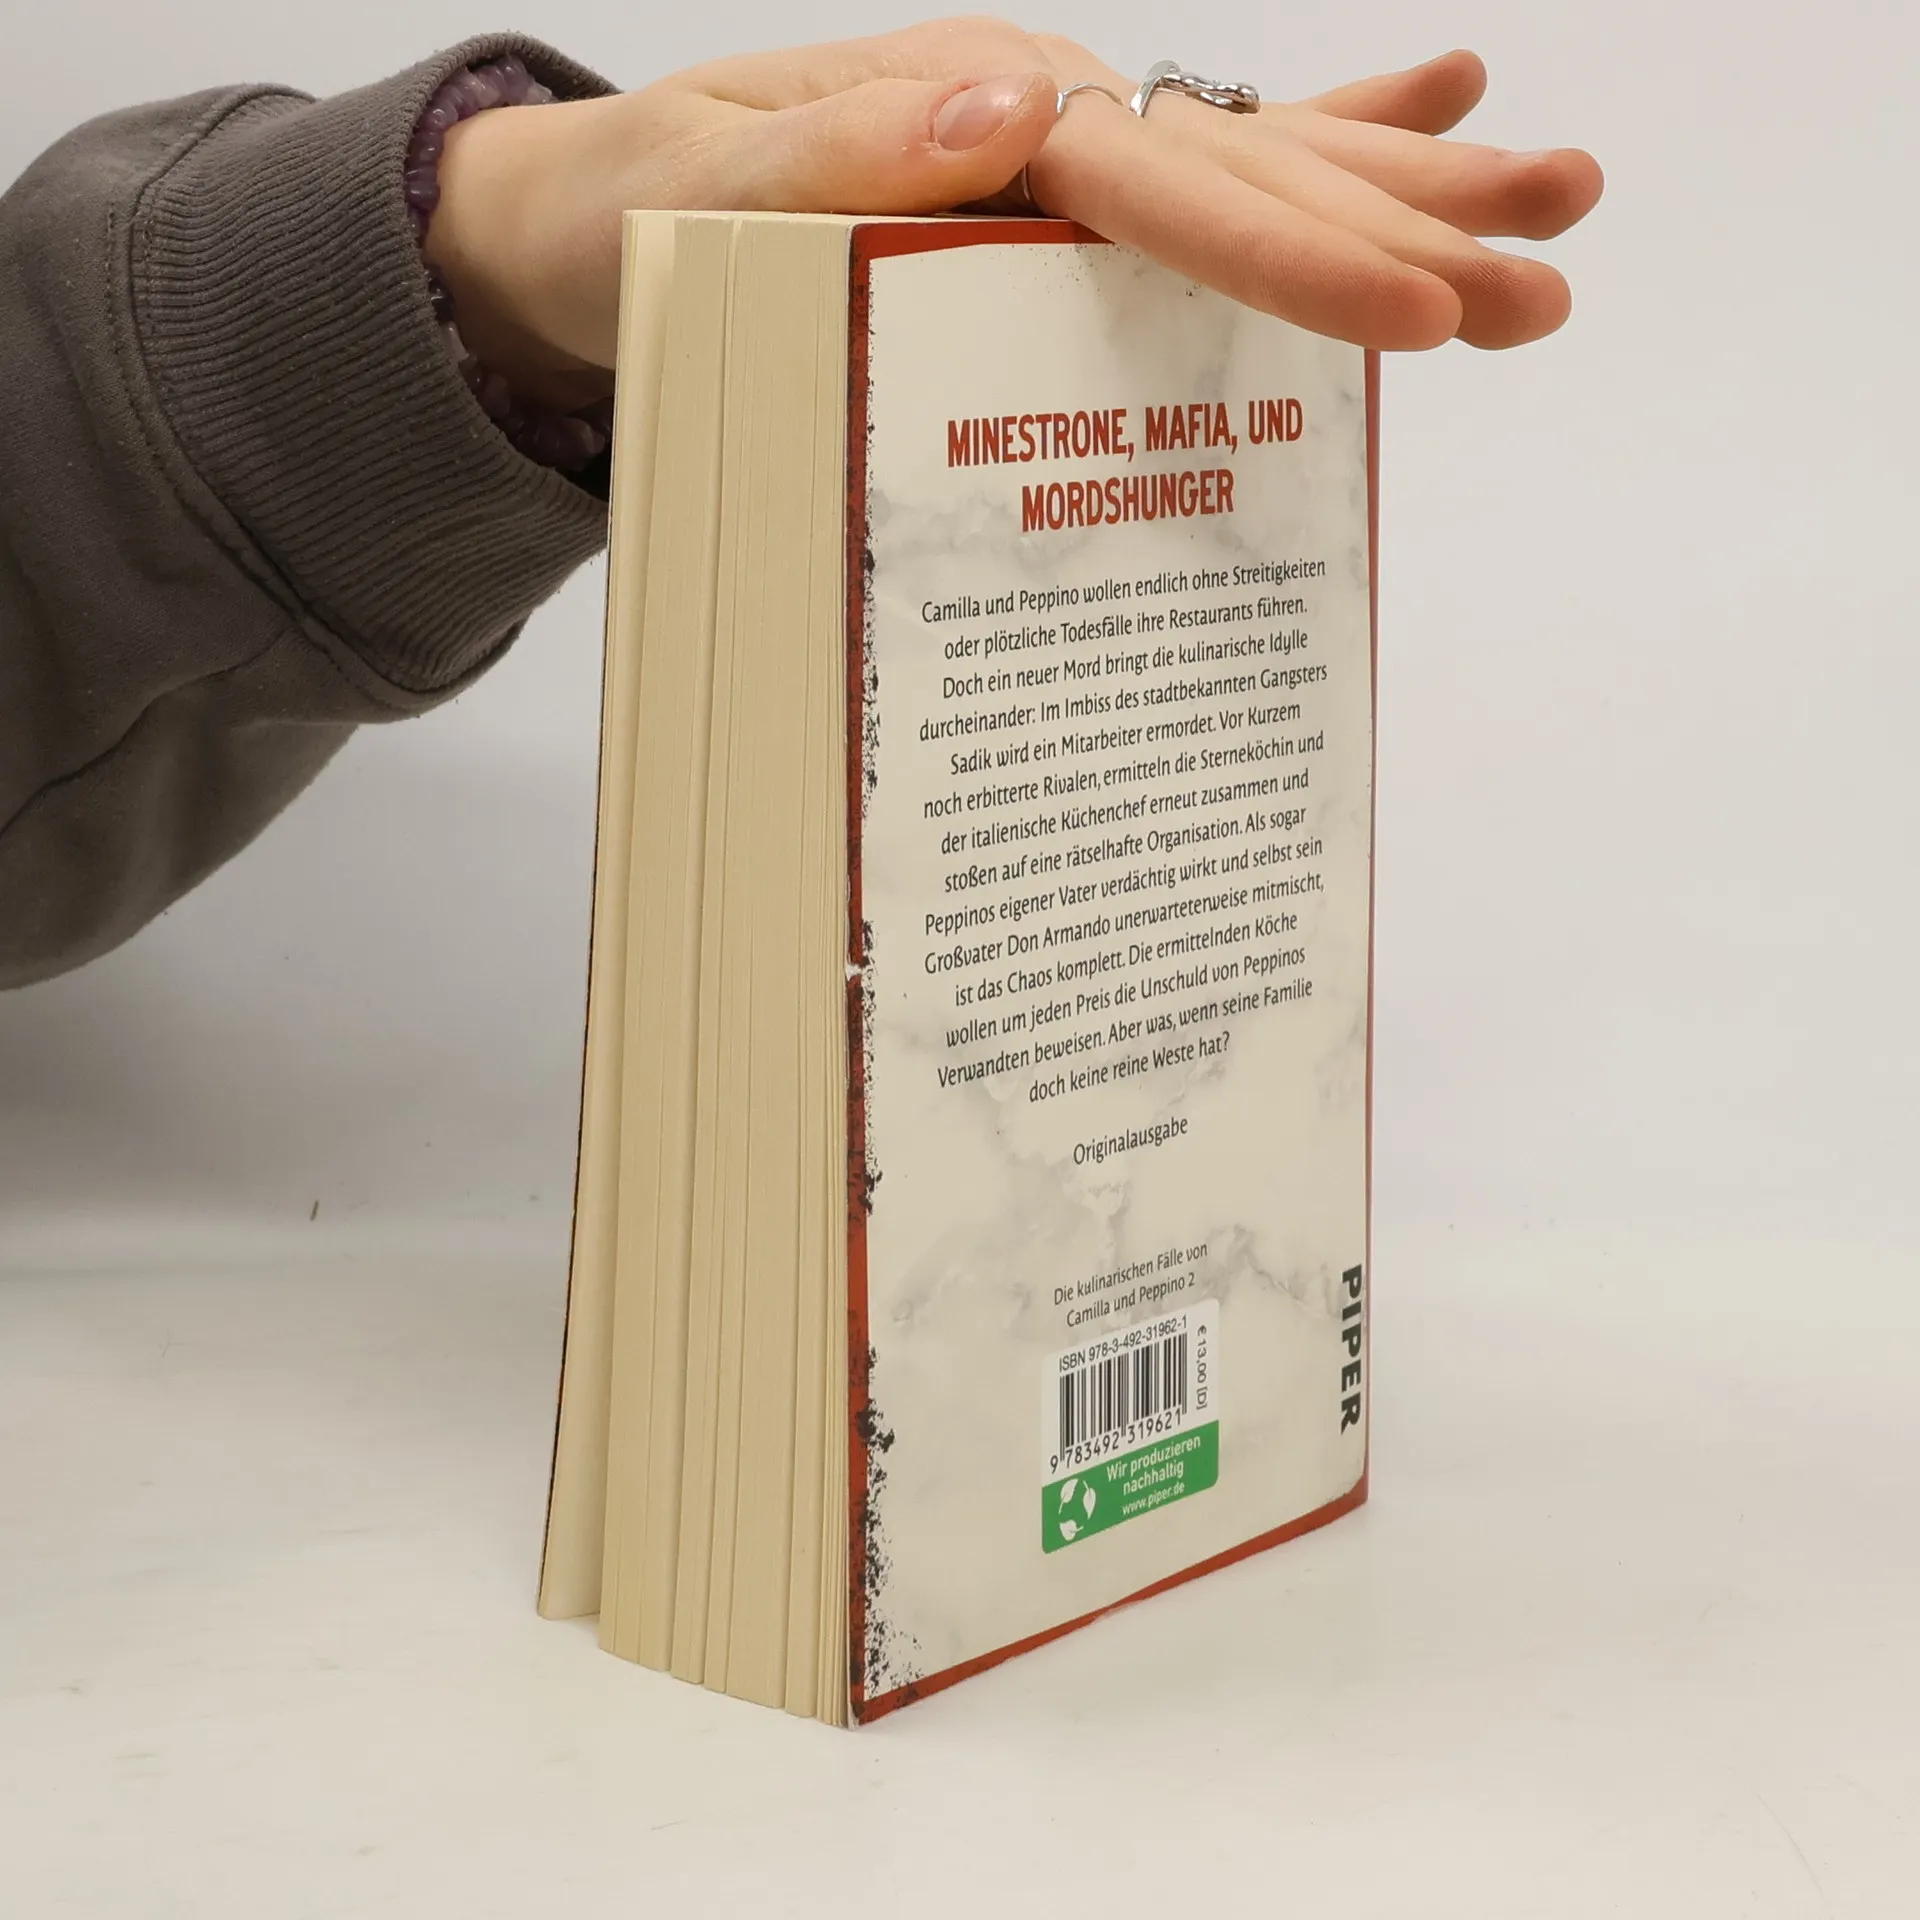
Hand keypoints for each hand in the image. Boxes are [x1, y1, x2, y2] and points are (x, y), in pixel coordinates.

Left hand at [426, 20, 1602, 409]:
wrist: (572, 233)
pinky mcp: (1039, 206)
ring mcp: (1044, 158)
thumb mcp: (689, 189)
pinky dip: (1305, 158)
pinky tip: (1425, 109)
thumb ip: (838, 158)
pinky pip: (1188, 189)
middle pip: (1243, 167)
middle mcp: (1027, 122)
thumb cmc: (620, 223)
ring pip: (1250, 166)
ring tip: (1553, 199)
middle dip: (1402, 223)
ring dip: (1401, 186)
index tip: (1414, 307)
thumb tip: (1020, 108)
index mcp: (964, 116)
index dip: (1293, 247)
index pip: (1158, 186)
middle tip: (1551, 266)